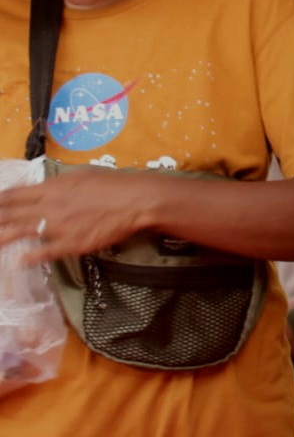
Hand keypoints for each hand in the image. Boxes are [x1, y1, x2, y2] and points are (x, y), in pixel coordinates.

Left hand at [0, 167, 158, 266]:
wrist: (136, 200)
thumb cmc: (113, 184)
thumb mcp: (82, 174)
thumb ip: (58, 182)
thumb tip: (43, 187)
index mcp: (52, 188)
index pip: (13, 194)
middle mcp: (49, 207)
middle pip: (9, 214)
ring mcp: (58, 227)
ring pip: (20, 233)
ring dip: (1, 238)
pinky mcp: (71, 244)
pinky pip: (44, 252)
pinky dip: (29, 257)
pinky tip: (19, 262)